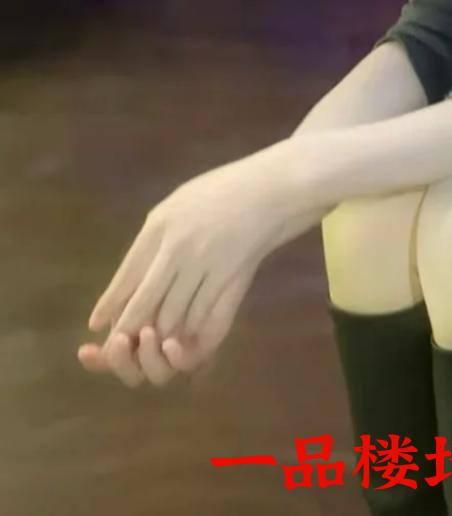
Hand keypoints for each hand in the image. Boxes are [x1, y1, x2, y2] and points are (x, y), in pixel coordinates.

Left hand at [77, 141, 321, 384]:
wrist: (275, 185)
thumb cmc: (225, 188)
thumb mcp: (180, 201)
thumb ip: (155, 236)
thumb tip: (133, 277)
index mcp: (160, 224)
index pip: (127, 275)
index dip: (112, 303)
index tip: (98, 324)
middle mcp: (178, 246)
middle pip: (145, 301)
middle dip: (130, 328)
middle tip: (121, 344)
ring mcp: (206, 263)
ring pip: (173, 315)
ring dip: (161, 334)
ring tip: (154, 343)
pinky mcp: (232, 277)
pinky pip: (205, 315)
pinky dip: (192, 331)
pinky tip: (186, 337)